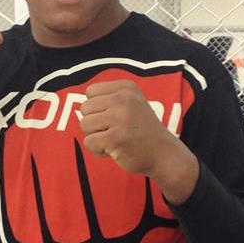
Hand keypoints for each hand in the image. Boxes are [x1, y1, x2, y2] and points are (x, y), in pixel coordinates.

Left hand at [79, 80, 197, 203]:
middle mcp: (123, 99)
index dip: (97, 108)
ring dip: (96, 137)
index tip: (115, 117)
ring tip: (115, 140)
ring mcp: (119, 118)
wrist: (164, 154)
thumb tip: (79, 109)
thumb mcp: (130, 104)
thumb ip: (106, 100)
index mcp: (126, 88)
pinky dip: (98, 150)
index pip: (90, 92)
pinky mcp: (115, 138)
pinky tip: (115, 150)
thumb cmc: (141, 130)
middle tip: (115, 131)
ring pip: (84, 125)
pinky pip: (89, 142)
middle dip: (95, 123)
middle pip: (85, 109)